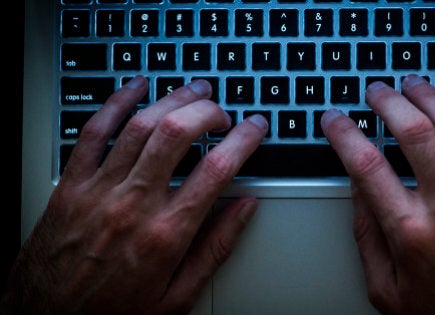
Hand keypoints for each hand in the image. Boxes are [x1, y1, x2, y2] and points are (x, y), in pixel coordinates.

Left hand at [2, 76, 267, 313]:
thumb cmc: (113, 313)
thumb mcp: (178, 296)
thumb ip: (216, 248)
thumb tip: (244, 209)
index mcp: (165, 234)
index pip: (216, 170)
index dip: (243, 140)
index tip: (254, 128)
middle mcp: (132, 205)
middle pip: (177, 134)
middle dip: (208, 111)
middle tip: (222, 111)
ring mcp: (98, 190)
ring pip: (139, 125)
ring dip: (171, 99)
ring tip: (193, 90)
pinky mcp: (71, 185)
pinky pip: (94, 132)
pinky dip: (117, 103)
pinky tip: (135, 88)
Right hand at [322, 75, 434, 313]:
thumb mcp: (387, 291)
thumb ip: (368, 237)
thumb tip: (358, 189)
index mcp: (411, 235)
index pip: (366, 164)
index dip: (344, 133)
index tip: (335, 119)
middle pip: (412, 134)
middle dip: (387, 102)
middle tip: (376, 91)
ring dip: (431, 97)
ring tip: (414, 84)